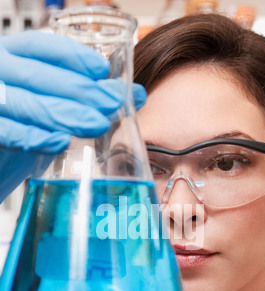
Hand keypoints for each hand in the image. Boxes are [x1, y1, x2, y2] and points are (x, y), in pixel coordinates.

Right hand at [0, 30, 145, 201]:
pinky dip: (37, 137)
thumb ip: (93, 96)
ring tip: (98, 124)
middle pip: (37, 75)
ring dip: (66, 114)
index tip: (102, 69)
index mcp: (14, 57)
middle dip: (79, 90)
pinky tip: (61, 142)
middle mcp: (0, 74)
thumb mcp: (60, 104)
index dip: (72, 56)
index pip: (40, 47)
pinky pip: (11, 133)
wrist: (1, 156)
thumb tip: (137, 94)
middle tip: (112, 104)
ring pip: (27, 104)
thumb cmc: (30, 123)